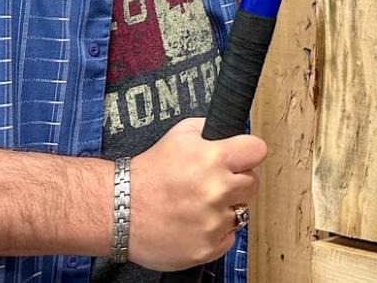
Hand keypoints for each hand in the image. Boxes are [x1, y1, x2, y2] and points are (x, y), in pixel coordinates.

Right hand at [126, 118, 266, 269]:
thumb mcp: (180, 133)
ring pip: (240, 212)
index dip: (248, 153)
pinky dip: (215, 233)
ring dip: (224, 209)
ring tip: (198, 205)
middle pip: (252, 183)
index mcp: (215, 158)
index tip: (240, 158)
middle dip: (236, 181)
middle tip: (214, 183)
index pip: (258, 151)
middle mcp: (218, 190)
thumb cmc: (148, 173)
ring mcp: (213, 222)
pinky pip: (227, 238)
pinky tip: (194, 224)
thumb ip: (210, 129)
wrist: (119, 210)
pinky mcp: (206, 248)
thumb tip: (231, 131)